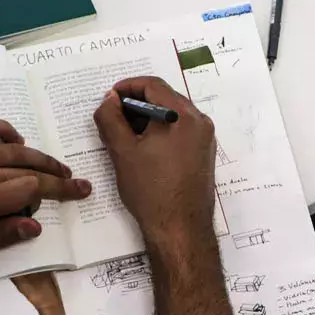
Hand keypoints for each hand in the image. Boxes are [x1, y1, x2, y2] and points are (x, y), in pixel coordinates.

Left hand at [0, 117, 90, 262]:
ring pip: (9, 149)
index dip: (57, 191)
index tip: (78, 193)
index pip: (30, 190)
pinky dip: (1, 129)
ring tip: (56, 164)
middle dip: (57, 175)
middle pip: (26, 169)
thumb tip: (34, 226)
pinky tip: (15, 138)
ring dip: (37, 155)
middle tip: (79, 181)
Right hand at [92, 77, 216, 245]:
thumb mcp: (122, 152)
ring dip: (147, 118)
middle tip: (113, 117)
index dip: (127, 87)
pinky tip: (143, 148)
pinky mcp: (203, 154)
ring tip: (124, 135)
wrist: (180, 230)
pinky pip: (180, 131)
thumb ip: (111, 119)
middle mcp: (200, 122)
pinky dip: (160, 131)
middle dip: (136, 103)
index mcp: (183, 116)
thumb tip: (109, 100)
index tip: (109, 99)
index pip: (153, 85)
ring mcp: (205, 139)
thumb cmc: (151, 190)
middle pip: (165, 97)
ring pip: (172, 115)